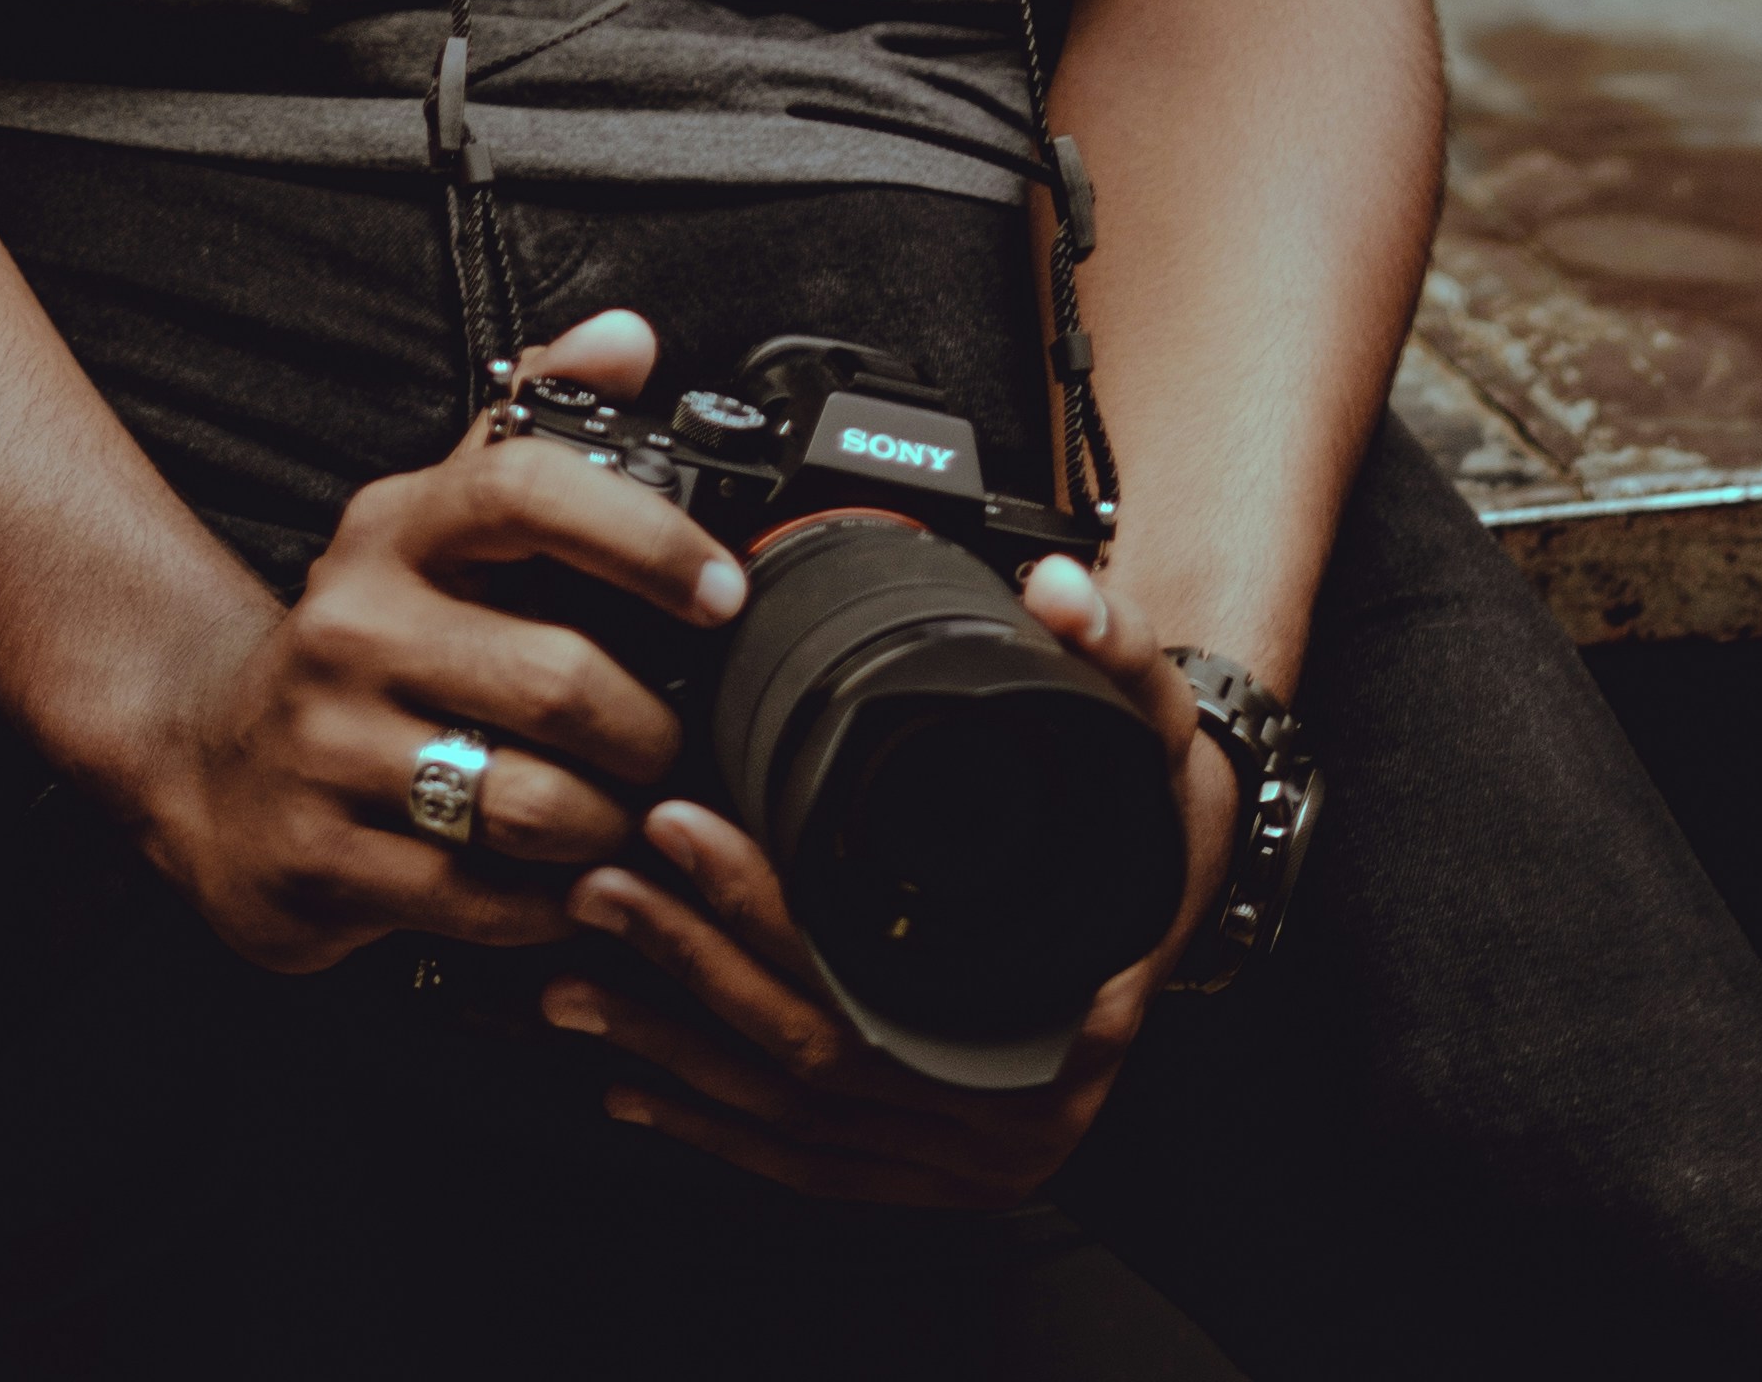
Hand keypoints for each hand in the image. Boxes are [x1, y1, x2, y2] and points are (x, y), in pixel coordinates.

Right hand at [115, 313, 748, 976]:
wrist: (209, 758)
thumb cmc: (368, 637)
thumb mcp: (435, 519)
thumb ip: (537, 428)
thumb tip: (628, 338)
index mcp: (396, 529)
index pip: (524, 493)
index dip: (642, 539)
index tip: (721, 591)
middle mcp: (352, 628)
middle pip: (557, 679)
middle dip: (651, 730)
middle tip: (680, 747)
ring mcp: (328, 750)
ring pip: (531, 805)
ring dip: (613, 826)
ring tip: (631, 818)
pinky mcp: (321, 862)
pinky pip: (486, 901)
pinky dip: (556, 904)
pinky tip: (569, 882)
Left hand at [540, 545, 1238, 1210]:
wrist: (1186, 893)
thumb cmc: (1161, 821)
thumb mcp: (1159, 727)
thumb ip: (1118, 647)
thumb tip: (1063, 587)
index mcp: (1060, 1024)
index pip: (870, 980)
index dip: (760, 907)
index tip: (675, 827)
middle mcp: (1014, 1118)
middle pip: (812, 1057)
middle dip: (687, 972)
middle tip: (597, 884)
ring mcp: (970, 1160)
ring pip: (791, 1125)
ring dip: (672, 1055)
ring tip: (575, 980)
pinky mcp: (933, 1174)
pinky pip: (804, 1170)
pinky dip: (712, 1129)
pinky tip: (636, 1082)